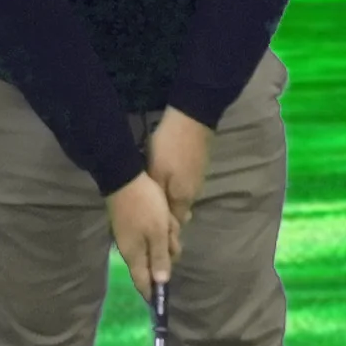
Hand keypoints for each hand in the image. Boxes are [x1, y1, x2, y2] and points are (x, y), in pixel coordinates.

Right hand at [105, 171, 177, 303]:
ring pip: (155, 245)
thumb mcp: (158, 232)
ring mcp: (132, 235)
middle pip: (154, 262)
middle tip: (172, 234)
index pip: (143, 282)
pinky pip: (152, 232)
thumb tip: (161, 281)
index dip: (153, 293)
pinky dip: (162, 226)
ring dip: (166, 236)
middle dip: (167, 253)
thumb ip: (160, 257)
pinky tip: (166, 215)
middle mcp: (131, 249)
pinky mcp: (134, 222)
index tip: (162, 301)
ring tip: (170, 220)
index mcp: (135, 255)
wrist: (124, 176)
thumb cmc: (144, 207)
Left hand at [146, 108, 211, 231]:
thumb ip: (158, 197)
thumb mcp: (156, 173)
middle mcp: (194, 193)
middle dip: (165, 213)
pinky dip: (174, 186)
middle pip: (179, 210)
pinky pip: (184, 184)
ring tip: (152, 194)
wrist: (192, 118)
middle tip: (147, 208)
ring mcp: (198, 179)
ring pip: (182, 196)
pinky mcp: (198, 167)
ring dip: (169, 198)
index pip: (174, 223)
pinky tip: (164, 178)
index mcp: (183, 198)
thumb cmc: (169, 148)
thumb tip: (161, 219)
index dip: (162, 227)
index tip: (147, 224)